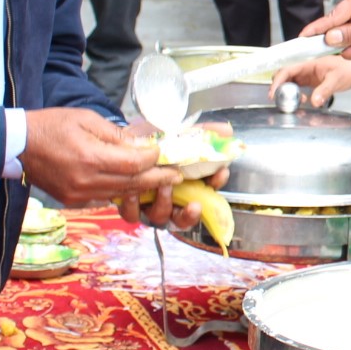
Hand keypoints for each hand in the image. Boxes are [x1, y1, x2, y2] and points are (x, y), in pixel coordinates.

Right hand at [21, 108, 175, 207]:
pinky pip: (104, 197)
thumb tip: (142, 145)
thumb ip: (116, 135)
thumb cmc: (51, 125)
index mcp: (90, 158)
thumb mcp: (86, 119)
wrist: (17, 144)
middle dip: (157, 179)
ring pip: (120, 194)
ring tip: (159, 180)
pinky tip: (131, 184)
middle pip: (131, 183)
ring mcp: (79, 194)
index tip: (162, 153)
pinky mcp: (73, 201)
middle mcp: (86, 181)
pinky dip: (120, 191)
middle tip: (176, 176)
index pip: (133, 164)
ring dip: (141, 188)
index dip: (152, 159)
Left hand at [114, 120, 230, 227]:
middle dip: (191, 215)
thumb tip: (227, 130)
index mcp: (186, 185)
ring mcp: (150, 206)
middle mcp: (170, 200)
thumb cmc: (153, 143)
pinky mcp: (130, 208)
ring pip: (161, 218)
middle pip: (185, 219)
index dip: (215, 184)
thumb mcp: (177, 135)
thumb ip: (201, 133)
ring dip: (164, 204)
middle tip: (195, 205)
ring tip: (162, 186)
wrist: (123, 142)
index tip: (221, 173)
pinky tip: (133, 191)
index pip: (208, 192)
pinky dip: (133, 205)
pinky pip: (133, 214)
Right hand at [268, 56, 350, 106]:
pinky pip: (296, 86)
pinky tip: (302, 100)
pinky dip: (295, 94)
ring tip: (295, 102)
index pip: (287, 70)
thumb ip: (325, 90)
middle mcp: (305, 67)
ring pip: (289, 82)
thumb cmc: (348, 68)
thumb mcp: (336, 80)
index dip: (278, 80)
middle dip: (279, 88)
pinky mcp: (309, 80)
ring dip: (287, 92)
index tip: (273, 92)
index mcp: (309, 63)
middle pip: (284, 75)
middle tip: (279, 100)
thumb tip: (314, 101)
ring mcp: (306, 74)